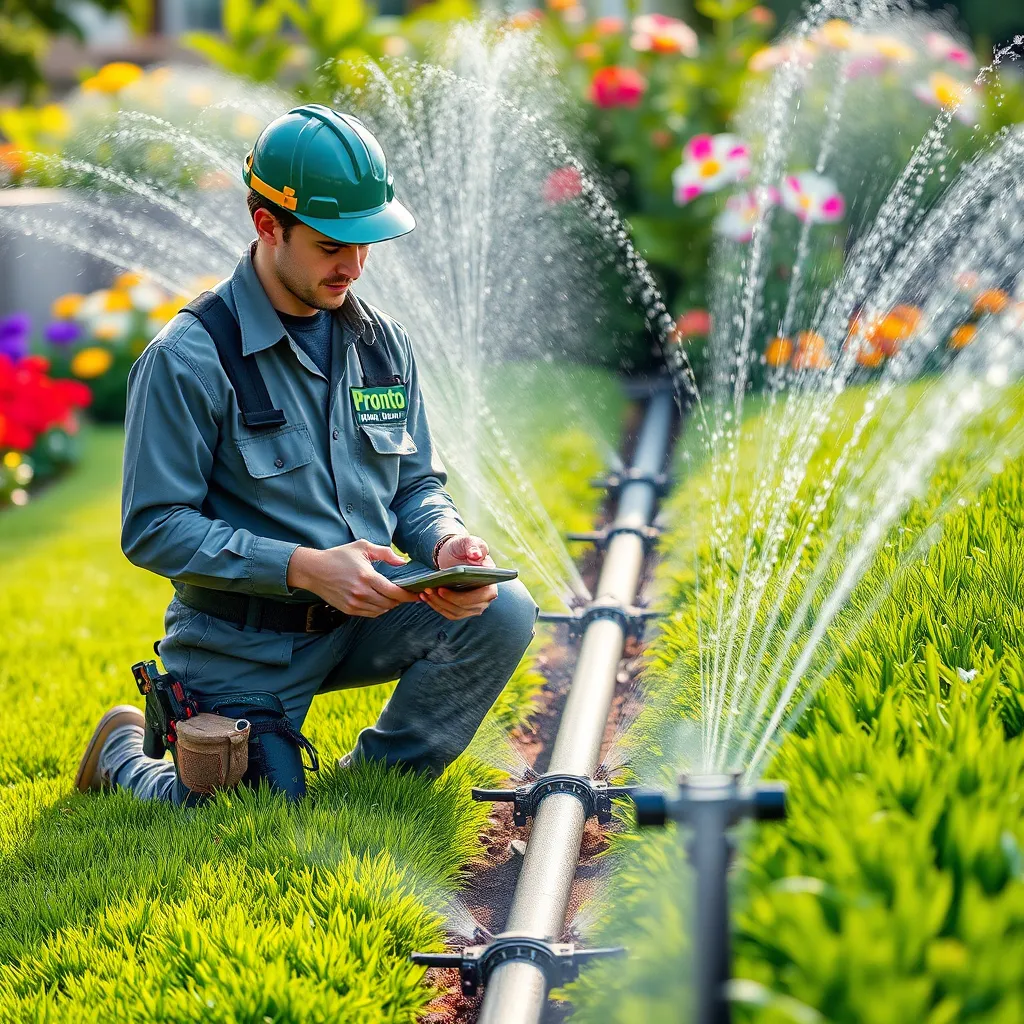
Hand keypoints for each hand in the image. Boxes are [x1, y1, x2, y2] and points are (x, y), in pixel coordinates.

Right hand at [287, 539, 417, 617]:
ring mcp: (354, 603)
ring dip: (390, 605)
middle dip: (401, 600)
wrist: (313, 570)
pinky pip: (371, 614)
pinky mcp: (348, 610)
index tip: (417, 594)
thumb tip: (402, 562)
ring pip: (381, 610)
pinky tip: (381, 601)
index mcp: (367, 577)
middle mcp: (361, 593)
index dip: (408, 595)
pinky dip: (379, 610)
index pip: (394, 592)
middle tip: (407, 594)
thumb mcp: (363, 547)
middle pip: (390, 603)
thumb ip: (385, 553)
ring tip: (394, 597)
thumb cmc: (339, 556)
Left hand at [421, 534, 498, 619]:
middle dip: (444, 600)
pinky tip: (423, 597)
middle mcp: (485, 599)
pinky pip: (449, 613)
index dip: (461, 596)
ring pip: (455, 612)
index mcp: (491, 583)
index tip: (441, 589)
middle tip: (428, 589)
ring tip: (424, 592)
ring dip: (438, 604)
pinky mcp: (463, 610)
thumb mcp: (467, 542)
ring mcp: (474, 606)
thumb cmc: (463, 548)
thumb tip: (476, 555)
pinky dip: (436, 606)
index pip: (480, 596)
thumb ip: (474, 546)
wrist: (454, 555)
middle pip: (465, 607)